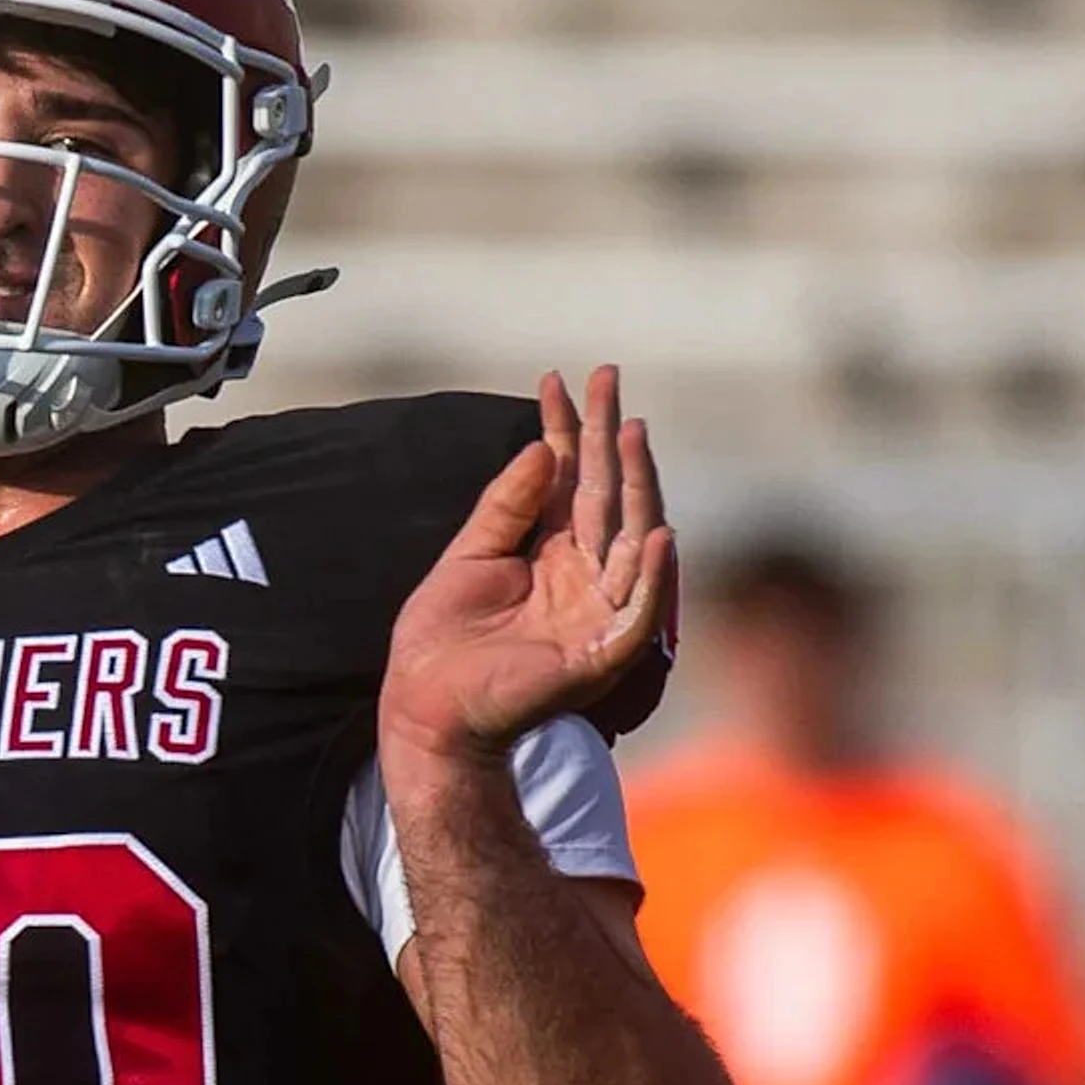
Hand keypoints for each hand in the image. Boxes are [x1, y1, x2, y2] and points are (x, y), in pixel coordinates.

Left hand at [381, 367, 674, 765]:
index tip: (560, 379)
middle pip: (607, 496)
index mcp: (551, 552)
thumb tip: (541, 447)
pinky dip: (653, 578)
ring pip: (633, 541)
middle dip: (608, 438)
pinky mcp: (598, 655)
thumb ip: (507, 505)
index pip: (569, 479)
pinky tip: (659, 534)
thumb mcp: (469, 556)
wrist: (425, 707)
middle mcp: (583, 575)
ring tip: (631, 432)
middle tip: (608, 377)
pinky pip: (638, 614)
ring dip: (638, 488)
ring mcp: (595, 613)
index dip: (566, 429)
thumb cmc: (442, 640)